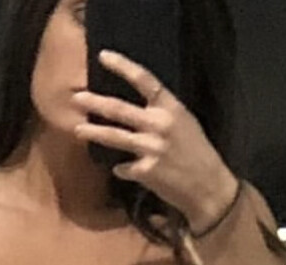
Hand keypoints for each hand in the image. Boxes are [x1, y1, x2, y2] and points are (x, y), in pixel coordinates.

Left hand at [72, 47, 236, 226]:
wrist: (209, 185)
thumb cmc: (197, 153)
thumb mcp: (184, 123)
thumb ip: (161, 114)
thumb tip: (134, 111)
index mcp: (171, 107)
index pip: (143, 80)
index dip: (122, 66)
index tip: (103, 57)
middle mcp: (159, 124)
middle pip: (119, 109)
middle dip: (95, 103)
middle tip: (76, 98)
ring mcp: (151, 148)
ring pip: (115, 137)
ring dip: (94, 132)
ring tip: (77, 129)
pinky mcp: (145, 171)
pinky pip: (123, 168)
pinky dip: (121, 169)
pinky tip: (121, 170)